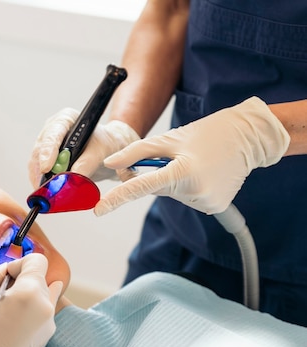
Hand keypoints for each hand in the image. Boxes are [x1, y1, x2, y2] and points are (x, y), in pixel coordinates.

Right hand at [0, 253, 62, 346]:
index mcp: (31, 292)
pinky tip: (12, 321)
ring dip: (26, 294)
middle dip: (21, 280)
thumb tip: (5, 270)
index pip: (37, 260)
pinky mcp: (47, 335)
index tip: (4, 277)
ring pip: (42, 293)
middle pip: (39, 277)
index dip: (18, 264)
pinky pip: (42, 310)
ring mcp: (49, 321)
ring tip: (6, 309)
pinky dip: (30, 309)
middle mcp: (46, 305)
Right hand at [28, 107, 139, 188]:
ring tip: (46, 193)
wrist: (107, 150)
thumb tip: (71, 176)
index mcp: (66, 119)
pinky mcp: (45, 158)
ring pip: (36, 162)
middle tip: (46, 187)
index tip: (47, 168)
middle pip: (40, 149)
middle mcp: (52, 130)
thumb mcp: (101, 152)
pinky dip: (42, 182)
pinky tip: (47, 193)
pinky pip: (38, 171)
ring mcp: (47, 144)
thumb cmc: (105, 145)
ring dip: (40, 178)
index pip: (52, 134)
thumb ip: (87, 163)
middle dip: (41, 169)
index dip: (48, 151)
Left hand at [94, 97, 290, 215]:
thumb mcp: (168, 139)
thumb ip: (136, 153)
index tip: (99, 210)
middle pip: (156, 189)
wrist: (248, 137)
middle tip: (177, 156)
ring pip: (172, 194)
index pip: (141, 187)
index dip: (117, 198)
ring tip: (196, 162)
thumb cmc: (206, 133)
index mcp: (182, 172)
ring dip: (175, 180)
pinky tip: (204, 173)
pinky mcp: (214, 207)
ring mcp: (206, 202)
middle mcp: (195, 191)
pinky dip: (189, 187)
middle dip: (157, 175)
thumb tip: (111, 165)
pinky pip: (188, 198)